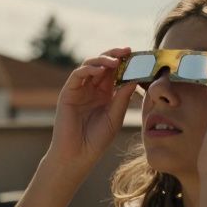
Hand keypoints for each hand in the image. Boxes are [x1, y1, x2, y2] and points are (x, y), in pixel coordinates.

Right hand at [47, 47, 140, 169]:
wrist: (78, 155)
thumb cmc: (97, 140)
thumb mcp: (115, 116)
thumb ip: (123, 97)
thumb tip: (135, 77)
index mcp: (105, 94)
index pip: (115, 72)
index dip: (126, 63)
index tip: (138, 57)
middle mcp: (92, 89)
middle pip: (103, 64)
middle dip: (115, 55)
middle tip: (127, 51)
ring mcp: (80, 89)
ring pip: (90, 65)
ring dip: (103, 60)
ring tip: (116, 61)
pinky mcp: (68, 92)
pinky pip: (78, 75)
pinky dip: (89, 69)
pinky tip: (100, 70)